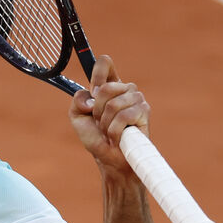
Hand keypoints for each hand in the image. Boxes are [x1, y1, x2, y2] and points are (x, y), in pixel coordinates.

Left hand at [68, 55, 150, 175]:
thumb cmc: (95, 136)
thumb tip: (91, 97)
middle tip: (100, 122)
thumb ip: (78, 101)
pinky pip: (124, 116)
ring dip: (106, 122)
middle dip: (97, 110)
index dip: (97, 73)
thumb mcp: (77, 116)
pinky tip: (117, 137)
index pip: (105, 64)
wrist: (108, 158)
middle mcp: (124, 89)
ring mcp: (136, 99)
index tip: (93, 91)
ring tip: (109, 131)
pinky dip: (114, 130)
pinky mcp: (144, 111)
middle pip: (106, 87)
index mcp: (108, 86)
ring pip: (114, 103)